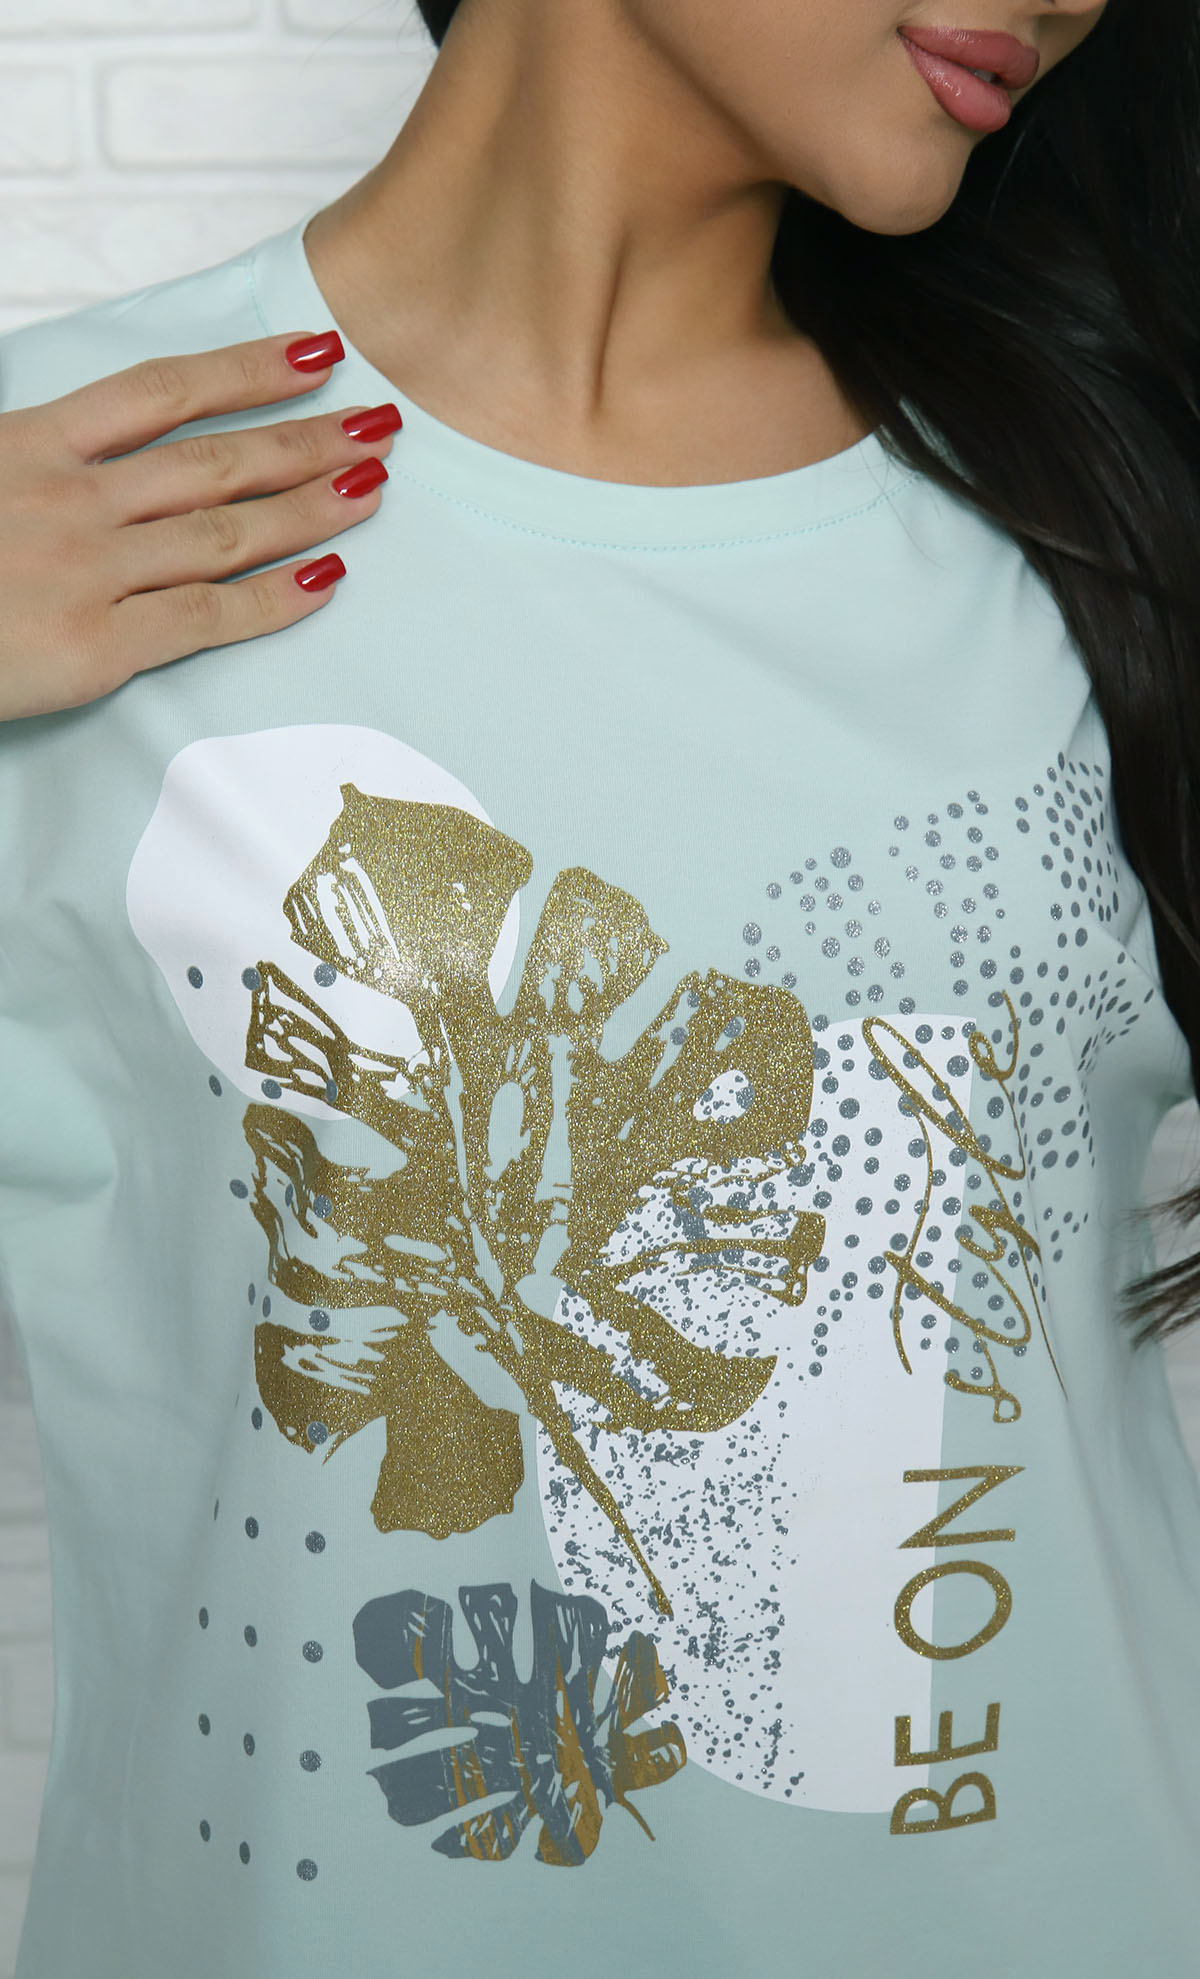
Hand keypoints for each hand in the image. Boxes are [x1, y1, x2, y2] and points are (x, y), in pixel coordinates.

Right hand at [0, 330, 398, 720]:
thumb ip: (35, 452)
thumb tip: (92, 444)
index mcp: (28, 444)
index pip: (161, 392)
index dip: (248, 368)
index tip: (318, 352)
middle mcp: (69, 498)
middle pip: (215, 458)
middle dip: (307, 436)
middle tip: (381, 424)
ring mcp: (87, 570)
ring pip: (226, 530)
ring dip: (310, 505)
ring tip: (373, 486)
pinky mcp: (96, 647)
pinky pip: (208, 618)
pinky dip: (276, 599)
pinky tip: (329, 578)